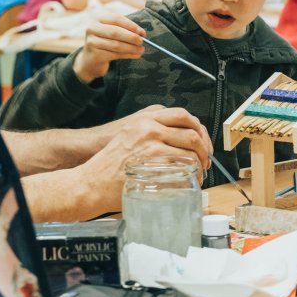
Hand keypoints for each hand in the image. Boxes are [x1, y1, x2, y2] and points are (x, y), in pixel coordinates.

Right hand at [72, 13, 145, 82]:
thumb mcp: (112, 32)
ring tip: (141, 50)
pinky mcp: (94, 55)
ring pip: (116, 45)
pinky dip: (127, 55)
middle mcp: (92, 28)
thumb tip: (141, 33)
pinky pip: (115, 55)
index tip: (142, 32)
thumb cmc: (105, 43)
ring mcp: (91, 42)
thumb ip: (125, 30)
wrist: (90, 61)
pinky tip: (135, 55)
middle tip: (142, 42)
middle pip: (115, 31)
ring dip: (132, 48)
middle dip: (131, 37)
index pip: (116, 18)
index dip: (131, 25)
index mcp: (98, 18)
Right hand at [74, 105, 212, 213]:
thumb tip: (179, 142)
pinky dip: (193, 171)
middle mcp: (150, 125)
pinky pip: (183, 161)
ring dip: (200, 161)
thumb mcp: (129, 137)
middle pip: (191, 129)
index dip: (198, 130)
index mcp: (146, 117)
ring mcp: (151, 140)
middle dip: (204, 147)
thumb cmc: (110, 164)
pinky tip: (191, 178)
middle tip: (205, 160)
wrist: (91, 181)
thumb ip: (152, 134)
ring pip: (191, 146)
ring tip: (199, 172)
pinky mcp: (152, 158)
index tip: (202, 143)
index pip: (183, 115)